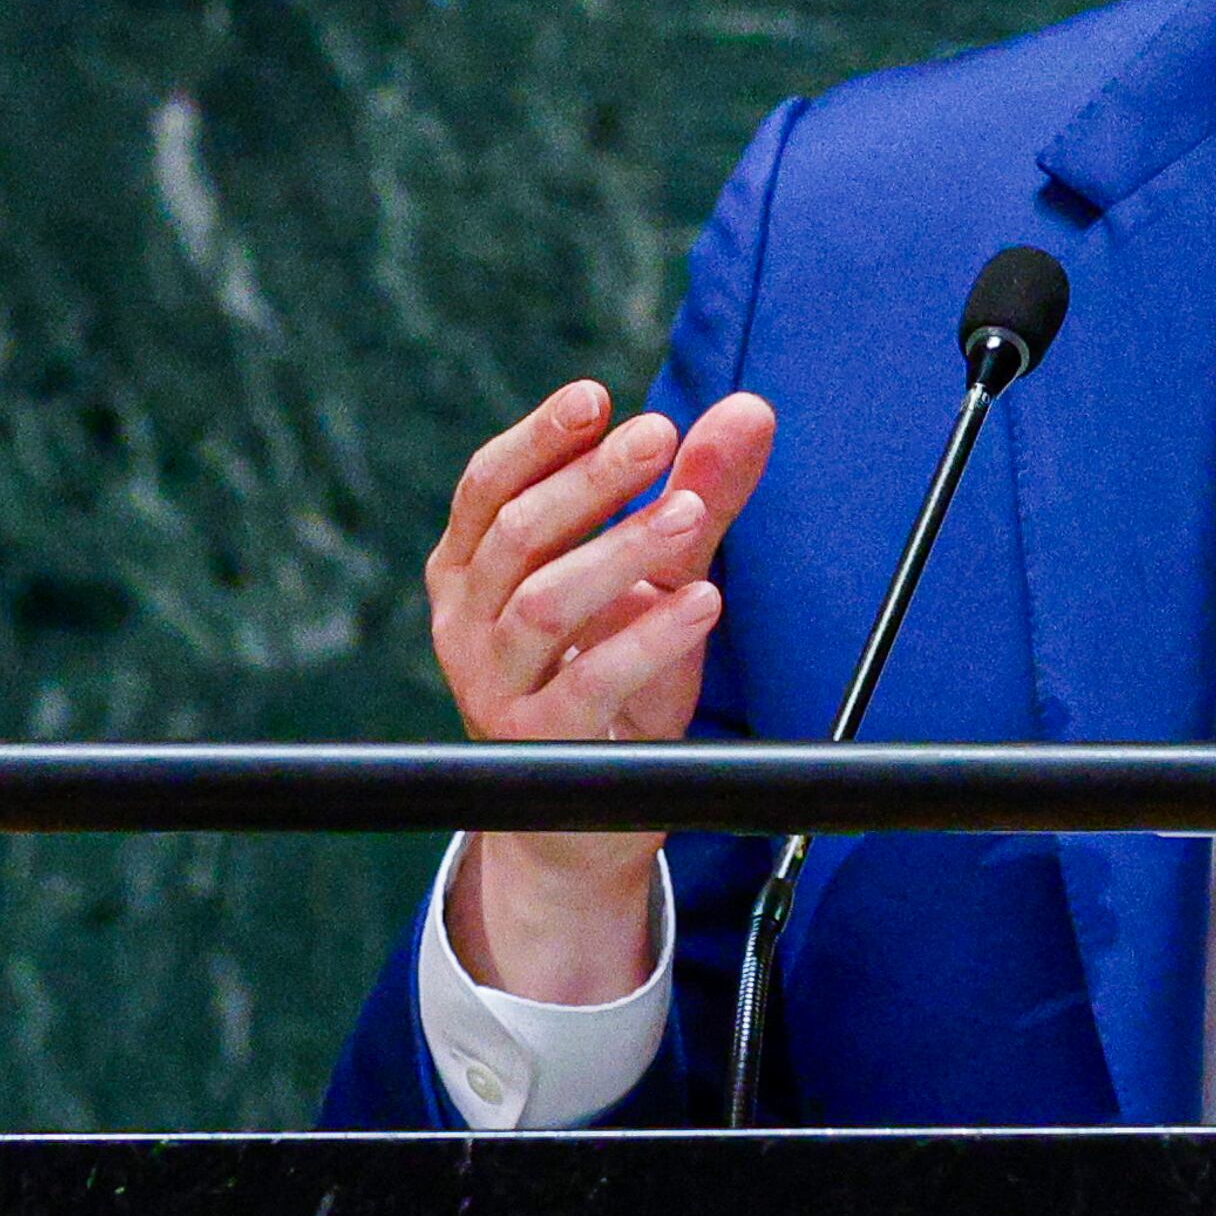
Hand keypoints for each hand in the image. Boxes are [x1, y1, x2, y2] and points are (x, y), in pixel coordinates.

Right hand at [425, 380, 777, 1001]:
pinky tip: (702, 602)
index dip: (537, 440)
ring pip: (543, 603)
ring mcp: (492, 686)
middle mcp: (465, 623)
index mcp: (471, 571)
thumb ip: (694, 494)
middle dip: (590, 481)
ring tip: (690, 514)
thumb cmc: (611, 678)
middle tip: (658, 436)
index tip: (598, 397)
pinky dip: (648, 638)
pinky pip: (589, 681)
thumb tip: (749, 411)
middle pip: (517, 534)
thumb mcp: (656, 579)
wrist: (585, 818)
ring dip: (619, 551)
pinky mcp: (538, 744)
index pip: (486, 488)